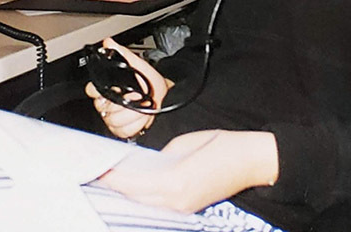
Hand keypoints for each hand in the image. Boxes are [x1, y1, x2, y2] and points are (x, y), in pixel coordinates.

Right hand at [85, 38, 169, 138]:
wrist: (164, 98)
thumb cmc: (149, 82)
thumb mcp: (137, 64)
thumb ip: (122, 53)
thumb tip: (108, 42)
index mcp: (106, 87)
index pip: (91, 90)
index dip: (99, 92)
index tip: (114, 89)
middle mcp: (106, 104)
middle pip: (104, 108)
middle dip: (124, 104)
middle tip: (136, 97)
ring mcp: (112, 118)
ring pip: (114, 121)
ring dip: (133, 114)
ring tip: (142, 107)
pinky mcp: (121, 130)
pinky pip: (122, 131)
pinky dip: (135, 125)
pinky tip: (142, 118)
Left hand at [98, 129, 279, 212]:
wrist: (252, 161)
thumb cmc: (223, 147)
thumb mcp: (184, 144)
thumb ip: (162, 157)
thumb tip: (147, 163)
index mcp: (174, 182)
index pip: (132, 184)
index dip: (113, 178)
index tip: (98, 168)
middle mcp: (177, 200)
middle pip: (135, 197)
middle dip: (116, 186)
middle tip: (100, 172)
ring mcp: (184, 207)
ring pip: (146, 203)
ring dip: (129, 192)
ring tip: (114, 178)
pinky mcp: (190, 207)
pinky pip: (160, 203)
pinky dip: (145, 195)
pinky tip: (138, 184)